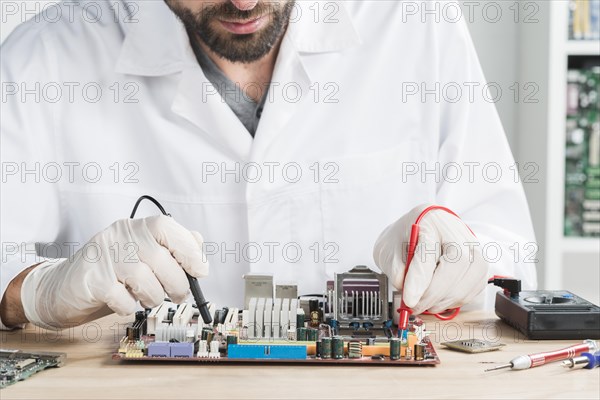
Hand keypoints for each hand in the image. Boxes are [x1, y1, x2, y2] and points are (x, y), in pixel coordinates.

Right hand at [21, 216, 208, 328]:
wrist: (63, 287)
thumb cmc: (113, 272)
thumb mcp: (143, 254)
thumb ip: (172, 248)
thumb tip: (199, 249)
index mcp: (137, 227)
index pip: (166, 228)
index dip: (188, 250)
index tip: (200, 271)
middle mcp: (119, 236)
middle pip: (160, 259)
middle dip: (176, 283)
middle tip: (178, 294)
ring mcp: (102, 256)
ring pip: (144, 280)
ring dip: (154, 297)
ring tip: (149, 298)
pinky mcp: (91, 281)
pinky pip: (123, 299)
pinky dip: (130, 306)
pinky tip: (126, 302)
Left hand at [373, 204, 488, 314]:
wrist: (422, 228)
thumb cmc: (405, 236)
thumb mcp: (389, 248)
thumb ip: (397, 269)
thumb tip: (410, 294)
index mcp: (431, 221)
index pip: (429, 251)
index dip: (419, 279)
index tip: (409, 300)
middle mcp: (457, 231)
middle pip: (457, 264)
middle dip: (434, 293)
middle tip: (415, 306)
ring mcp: (473, 247)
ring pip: (470, 278)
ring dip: (444, 300)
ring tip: (424, 302)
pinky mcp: (480, 265)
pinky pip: (473, 289)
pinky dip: (454, 300)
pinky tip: (439, 298)